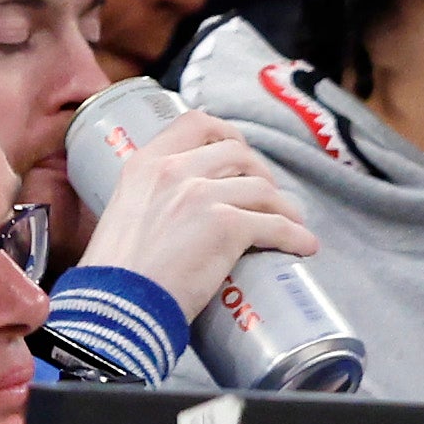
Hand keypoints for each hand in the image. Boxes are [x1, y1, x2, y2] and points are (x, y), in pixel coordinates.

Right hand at [74, 113, 317, 321]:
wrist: (119, 300)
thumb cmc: (120, 270)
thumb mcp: (126, 211)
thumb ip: (153, 198)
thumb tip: (179, 211)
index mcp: (146, 163)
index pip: (195, 123)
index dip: (227, 134)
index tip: (241, 154)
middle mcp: (175, 170)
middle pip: (238, 152)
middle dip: (262, 172)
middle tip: (270, 197)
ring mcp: (202, 195)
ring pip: (263, 188)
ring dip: (285, 207)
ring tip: (292, 224)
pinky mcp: (226, 226)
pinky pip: (277, 225)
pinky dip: (296, 236)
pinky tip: (304, 246)